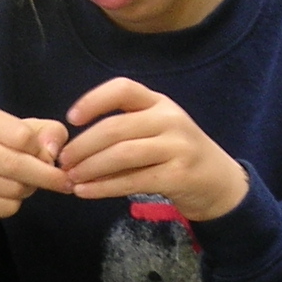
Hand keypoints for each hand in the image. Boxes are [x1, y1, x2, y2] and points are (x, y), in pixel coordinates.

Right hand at [0, 107, 70, 236]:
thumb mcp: (17, 131)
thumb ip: (47, 132)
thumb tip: (54, 152)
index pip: (23, 136)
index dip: (42, 149)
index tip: (49, 156)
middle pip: (17, 164)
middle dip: (46, 176)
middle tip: (63, 182)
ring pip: (13, 189)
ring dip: (28, 190)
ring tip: (23, 184)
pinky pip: (4, 208)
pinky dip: (14, 205)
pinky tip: (5, 196)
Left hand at [60, 78, 247, 221]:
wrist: (219, 182)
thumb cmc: (177, 154)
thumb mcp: (158, 130)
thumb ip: (125, 130)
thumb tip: (75, 145)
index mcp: (160, 102)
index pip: (123, 89)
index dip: (93, 100)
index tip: (71, 118)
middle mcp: (170, 119)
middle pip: (116, 128)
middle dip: (83, 146)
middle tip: (63, 161)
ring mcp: (177, 147)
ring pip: (122, 154)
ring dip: (90, 168)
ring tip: (70, 178)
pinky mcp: (179, 175)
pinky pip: (133, 181)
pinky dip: (104, 188)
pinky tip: (86, 192)